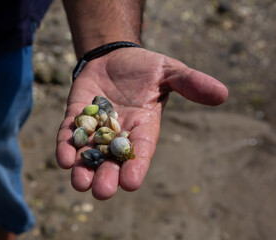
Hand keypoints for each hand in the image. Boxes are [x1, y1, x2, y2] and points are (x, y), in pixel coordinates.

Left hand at [56, 48, 227, 199]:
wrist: (114, 57)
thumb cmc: (145, 67)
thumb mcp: (169, 71)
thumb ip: (190, 83)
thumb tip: (222, 94)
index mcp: (143, 127)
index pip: (141, 150)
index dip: (136, 166)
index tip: (131, 183)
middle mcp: (118, 133)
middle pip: (112, 161)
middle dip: (107, 176)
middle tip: (102, 192)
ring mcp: (95, 127)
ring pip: (88, 154)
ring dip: (83, 169)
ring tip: (80, 182)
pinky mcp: (75, 116)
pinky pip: (69, 135)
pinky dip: (66, 147)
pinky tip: (64, 158)